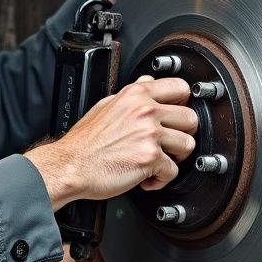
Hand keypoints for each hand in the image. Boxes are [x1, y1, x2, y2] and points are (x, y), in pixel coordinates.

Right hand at [25, 75, 197, 208]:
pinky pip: (173, 171)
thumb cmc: (84, 142)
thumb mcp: (105, 105)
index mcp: (136, 95)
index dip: (183, 104)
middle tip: (167, 143)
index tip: (177, 115)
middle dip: (182, 134)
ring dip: (174, 157)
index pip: (180, 88)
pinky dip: (160, 179)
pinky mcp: (151, 158)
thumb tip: (146, 83)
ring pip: (188, 145)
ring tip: (157, 160)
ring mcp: (150, 134)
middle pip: (191, 119)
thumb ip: (131, 96)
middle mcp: (145, 111)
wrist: (71, 166)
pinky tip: (145, 176)